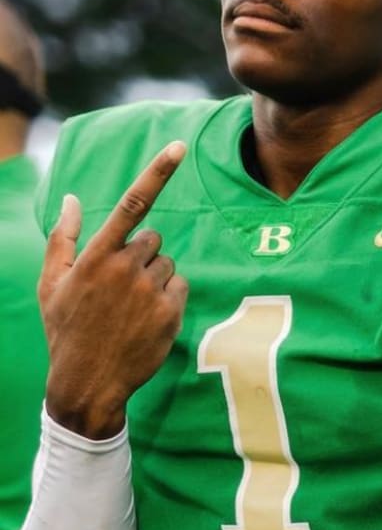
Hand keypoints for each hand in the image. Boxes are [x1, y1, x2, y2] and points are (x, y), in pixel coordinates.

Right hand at [38, 141, 190, 438]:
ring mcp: (150, 290)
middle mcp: (125, 268)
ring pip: (168, 264)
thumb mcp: (52, 284)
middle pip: (153, 239)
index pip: (132, 203)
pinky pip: (181, 287)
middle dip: (141, 257)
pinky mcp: (171, 311)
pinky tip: (146, 320)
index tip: (179, 146)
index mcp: (96, 257)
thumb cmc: (66, 328)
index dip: (158, 172)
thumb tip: (71, 198)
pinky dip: (168, 298)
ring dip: (154, 279)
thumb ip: (63, 238)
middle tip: (118, 289)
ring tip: (129, 308)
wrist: (87, 383)